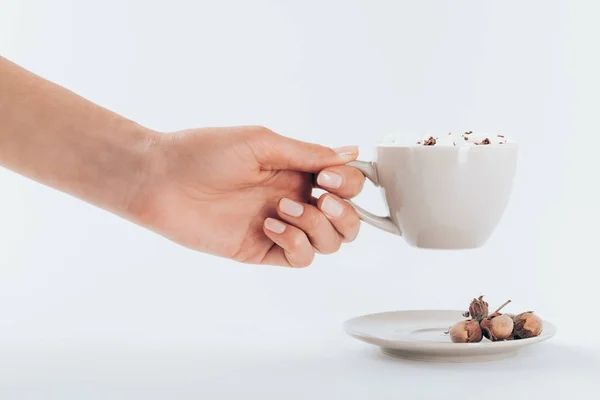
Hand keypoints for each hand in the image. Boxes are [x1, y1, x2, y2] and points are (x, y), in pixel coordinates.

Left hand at [132, 126, 364, 266]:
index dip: (348, 183)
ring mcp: (280, 227)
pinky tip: (270, 226)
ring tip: (284, 209)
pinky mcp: (261, 249)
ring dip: (317, 226)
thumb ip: (307, 154)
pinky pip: (300, 258)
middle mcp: (294, 199)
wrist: (161, 180)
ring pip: (329, 243)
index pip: (345, 183)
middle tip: (322, 198)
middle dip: (345, 213)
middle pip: (346, 220)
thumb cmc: (204, 153)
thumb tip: (351, 153)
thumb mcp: (261, 143)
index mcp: (296, 171)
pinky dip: (295, 243)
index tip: (328, 176)